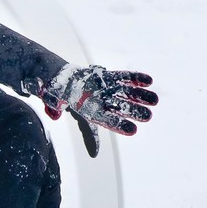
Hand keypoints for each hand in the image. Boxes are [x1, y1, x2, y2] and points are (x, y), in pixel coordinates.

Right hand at [38, 65, 156, 135]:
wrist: (60, 80)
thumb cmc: (56, 94)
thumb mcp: (52, 98)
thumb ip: (53, 104)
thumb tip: (54, 113)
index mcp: (88, 111)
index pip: (105, 119)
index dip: (118, 124)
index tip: (132, 130)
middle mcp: (100, 101)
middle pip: (120, 108)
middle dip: (134, 111)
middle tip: (148, 116)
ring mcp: (106, 89)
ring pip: (126, 93)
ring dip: (140, 96)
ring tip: (154, 100)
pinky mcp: (109, 77)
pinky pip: (123, 77)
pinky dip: (135, 78)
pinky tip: (148, 81)